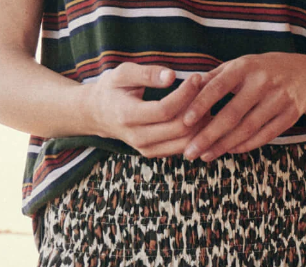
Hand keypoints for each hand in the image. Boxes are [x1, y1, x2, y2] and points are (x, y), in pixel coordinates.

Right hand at [85, 63, 209, 156]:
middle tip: (207, 89)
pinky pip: (181, 148)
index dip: (185, 94)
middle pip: (178, 128)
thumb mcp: (123, 73)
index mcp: (128, 115)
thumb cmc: (112, 89)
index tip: (197, 77)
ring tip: (206, 101)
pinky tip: (200, 115)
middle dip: (196, 108)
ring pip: (184, 142)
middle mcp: (138, 138)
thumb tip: (172, 76)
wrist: (99, 114)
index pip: (165, 110)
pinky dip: (195, 134)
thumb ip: (147, 73)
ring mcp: (146, 149)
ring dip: (199, 123)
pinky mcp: (154, 154)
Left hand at [180, 54, 305, 160]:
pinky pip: (264, 136)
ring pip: (247, 129)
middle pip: (231, 115)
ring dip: (224, 146)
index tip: (185, 122)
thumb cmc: (261, 71)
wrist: (303, 74)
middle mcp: (262, 82)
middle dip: (208, 136)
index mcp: (245, 67)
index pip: (218, 87)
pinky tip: (229, 151)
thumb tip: (186, 89)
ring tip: (205, 156)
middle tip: (189, 152)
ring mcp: (279, 99)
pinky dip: (245, 146)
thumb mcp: (239, 66)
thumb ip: (214, 78)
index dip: (201, 105)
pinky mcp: (290, 115)